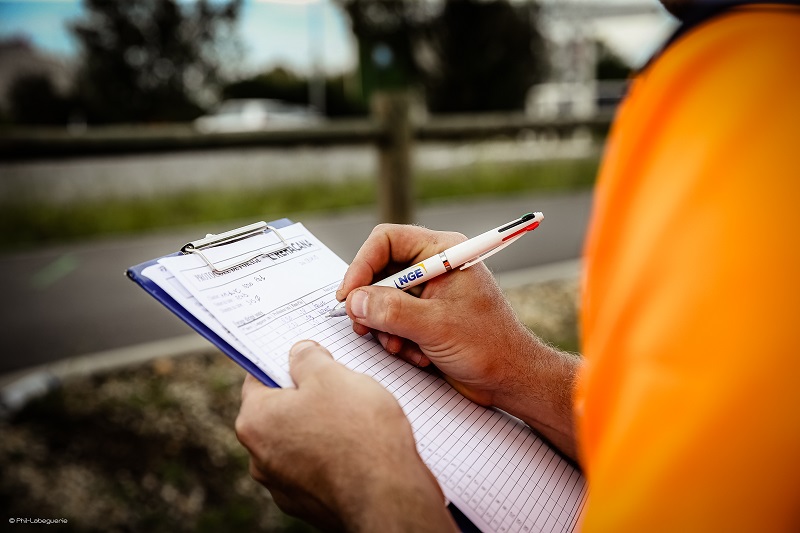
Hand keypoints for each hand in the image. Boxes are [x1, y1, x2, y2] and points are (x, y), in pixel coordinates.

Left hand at [235, 340, 455, 531]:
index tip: (305, 358)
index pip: (258, 379)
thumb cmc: (358, 433)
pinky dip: (332, 456)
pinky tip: (358, 449)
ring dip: (319, 428)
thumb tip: (300, 354)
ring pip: (299, 441)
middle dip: (306, 397)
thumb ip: (308, 358)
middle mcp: (260, 458)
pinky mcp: (309, 504)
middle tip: (338, 387)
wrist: (389, 496)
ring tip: (354, 420)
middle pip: (279, 412)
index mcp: (256, 421)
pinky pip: (316, 468)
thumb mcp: (332, 375)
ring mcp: (284, 485)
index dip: (284, 363)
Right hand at [337, 224, 579, 458]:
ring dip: (385, 328)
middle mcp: (434, 266)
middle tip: (364, 328)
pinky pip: (392, 321)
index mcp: (443, 252)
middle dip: (372, 304)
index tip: (349, 296)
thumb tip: (355, 302)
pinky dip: (397, 340)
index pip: (387, 240)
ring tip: (402, 348)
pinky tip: (418, 356)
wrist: (511, 380)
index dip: (362, 264)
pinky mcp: (425, 316)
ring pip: (381, 300)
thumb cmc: (489, 346)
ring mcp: (428, 293)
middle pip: (380, 271)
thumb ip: (392, 311)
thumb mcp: (436, 327)